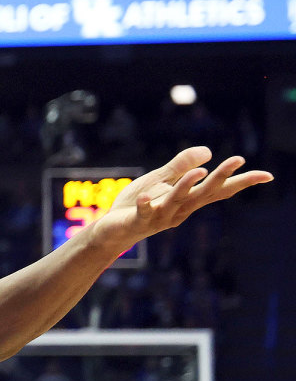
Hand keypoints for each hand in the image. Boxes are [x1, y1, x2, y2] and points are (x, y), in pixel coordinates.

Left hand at [100, 147, 271, 245]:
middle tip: (238, 160)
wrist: (112, 228)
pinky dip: (146, 206)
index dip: (241, 182)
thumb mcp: (160, 179)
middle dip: (221, 177)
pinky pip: (144, 212)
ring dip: (187, 187)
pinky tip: (145, 197)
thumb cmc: (138, 204)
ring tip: (200, 172)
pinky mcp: (139, 219)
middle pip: (204, 194)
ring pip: (177, 201)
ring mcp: (160, 216)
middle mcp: (179, 210)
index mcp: (187, 200)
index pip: (218, 190)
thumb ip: (180, 165)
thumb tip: (208, 151)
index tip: (267, 175)